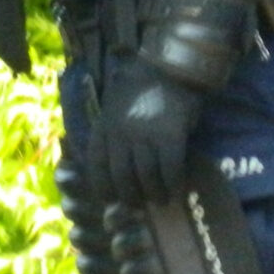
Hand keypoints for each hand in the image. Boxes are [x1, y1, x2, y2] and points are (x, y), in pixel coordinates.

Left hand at [89, 55, 204, 217]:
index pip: (97, 166)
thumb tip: (118, 168)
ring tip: (160, 201)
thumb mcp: (115, 109)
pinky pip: (170, 168)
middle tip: (139, 206)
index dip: (102, 187)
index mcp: (104, 127)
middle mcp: (120, 134)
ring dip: (154, 194)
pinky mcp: (170, 135)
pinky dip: (173, 183)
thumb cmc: (142, 90)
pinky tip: (177, 189)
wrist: (168, 67)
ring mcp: (145, 135)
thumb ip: (113, 134)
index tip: (110, 201)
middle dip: (129, 197)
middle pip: (121, 177)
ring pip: (145, 176)